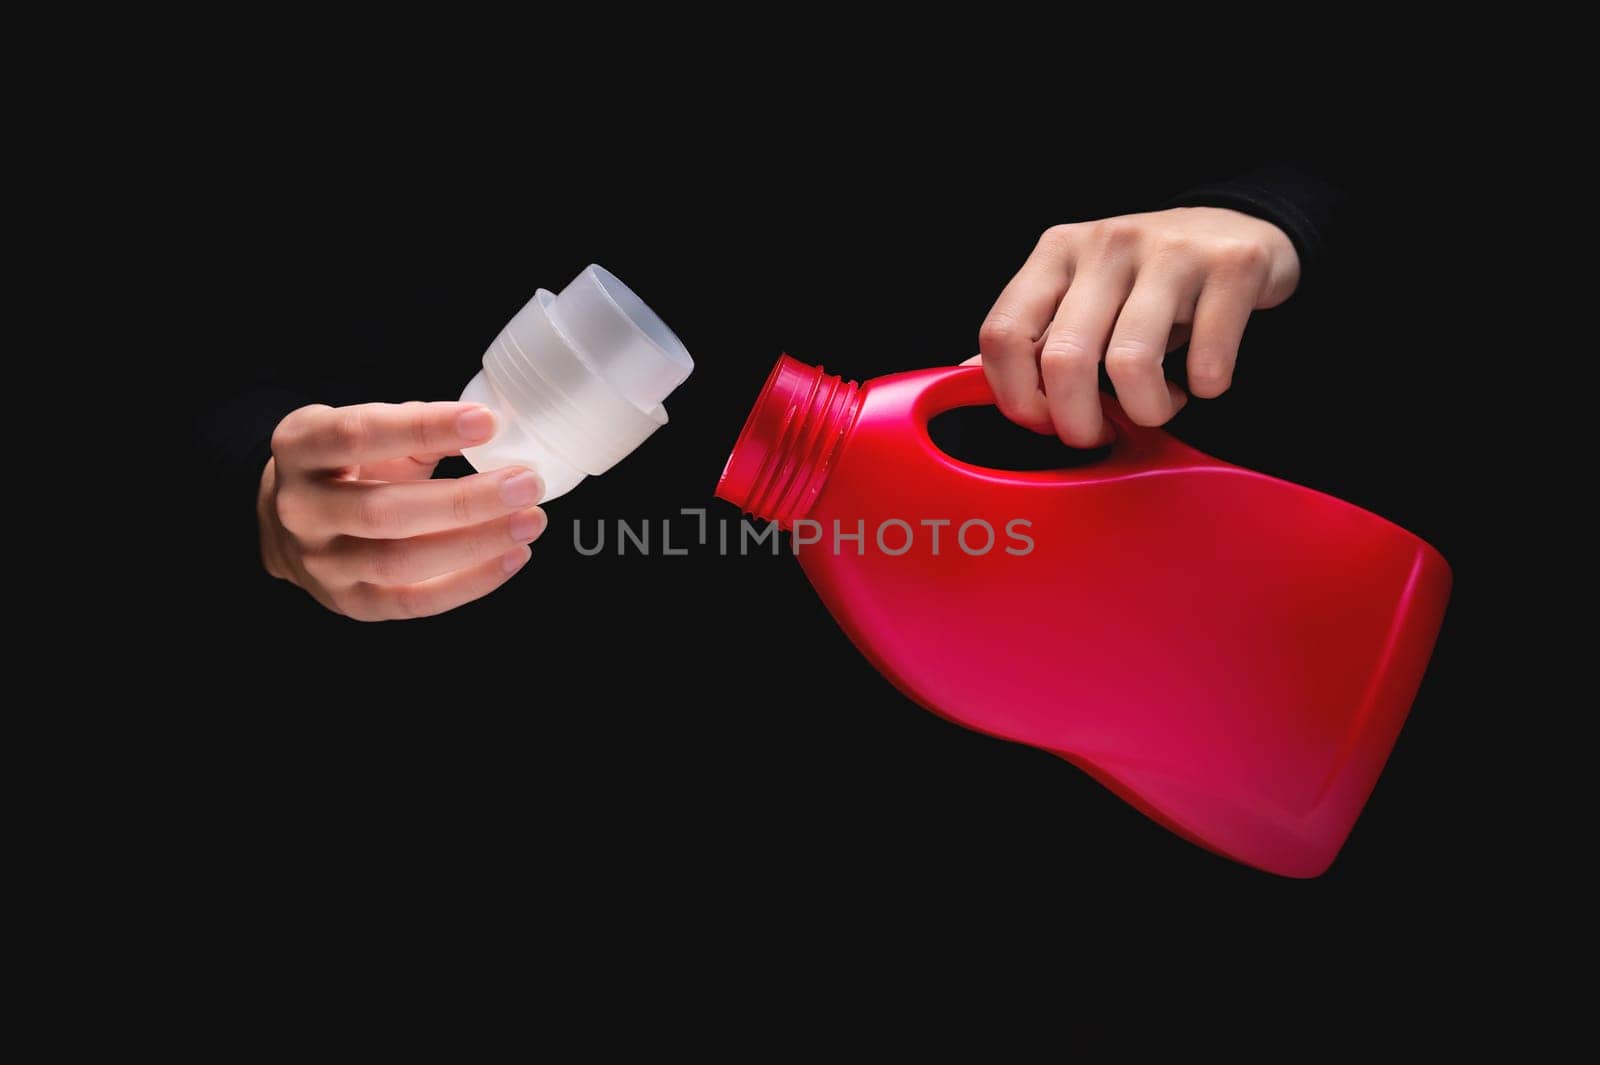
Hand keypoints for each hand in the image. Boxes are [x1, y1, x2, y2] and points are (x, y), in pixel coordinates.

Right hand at [258, 401, 545, 620]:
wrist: (291, 523)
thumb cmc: (347, 466)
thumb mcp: (367, 431)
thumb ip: (418, 427)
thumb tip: (487, 426)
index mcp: (301, 448)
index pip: (360, 435)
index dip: (425, 427)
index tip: (485, 422)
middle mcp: (302, 509)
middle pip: (385, 512)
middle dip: (465, 500)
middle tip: (524, 483)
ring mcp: (322, 563)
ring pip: (401, 563)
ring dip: (476, 544)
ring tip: (529, 521)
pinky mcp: (351, 601)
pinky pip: (415, 600)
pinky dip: (471, 582)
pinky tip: (512, 556)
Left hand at [975, 207, 1300, 446]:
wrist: (1239, 229)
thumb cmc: (1146, 281)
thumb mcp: (1080, 296)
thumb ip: (1031, 338)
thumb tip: (961, 380)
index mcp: (1056, 253)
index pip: (1003, 335)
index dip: (1016, 398)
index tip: (1045, 423)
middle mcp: (1106, 243)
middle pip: (1063, 359)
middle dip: (1079, 423)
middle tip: (1101, 434)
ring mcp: (1170, 250)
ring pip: (1131, 364)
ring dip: (1147, 410)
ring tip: (1158, 404)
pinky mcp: (1232, 265)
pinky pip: (1206, 360)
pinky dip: (1205, 389)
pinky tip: (1203, 379)